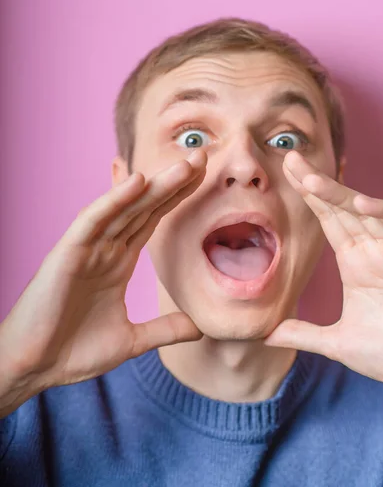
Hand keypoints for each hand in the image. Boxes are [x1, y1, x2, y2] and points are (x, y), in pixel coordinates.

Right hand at [0, 150, 205, 415]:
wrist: (34, 370)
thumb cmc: (72, 351)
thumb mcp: (131, 340)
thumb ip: (164, 329)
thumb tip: (200, 326)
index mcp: (118, 261)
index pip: (153, 219)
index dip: (178, 197)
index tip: (204, 176)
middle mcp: (105, 248)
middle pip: (145, 206)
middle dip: (174, 182)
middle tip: (203, 156)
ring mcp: (86, 248)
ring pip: (125, 208)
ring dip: (155, 185)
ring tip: (185, 165)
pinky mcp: (67, 254)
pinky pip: (93, 221)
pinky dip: (114, 200)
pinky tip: (137, 181)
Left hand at [265, 150, 382, 397]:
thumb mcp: (340, 343)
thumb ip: (304, 334)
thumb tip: (266, 334)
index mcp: (355, 260)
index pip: (327, 219)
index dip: (308, 196)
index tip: (285, 172)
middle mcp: (374, 248)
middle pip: (341, 206)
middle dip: (316, 182)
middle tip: (289, 158)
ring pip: (367, 210)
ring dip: (341, 194)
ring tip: (311, 181)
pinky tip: (361, 203)